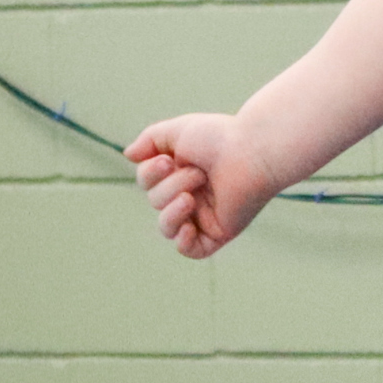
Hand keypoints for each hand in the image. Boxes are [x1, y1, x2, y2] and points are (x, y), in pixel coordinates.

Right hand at [128, 112, 282, 257]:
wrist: (254, 152)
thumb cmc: (219, 138)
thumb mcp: (176, 132)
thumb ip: (150, 140)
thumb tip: (128, 155)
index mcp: (179, 172)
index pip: (147, 182)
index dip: (150, 174)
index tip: (169, 161)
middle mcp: (190, 193)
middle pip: (156, 202)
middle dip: (171, 186)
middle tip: (198, 173)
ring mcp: (204, 215)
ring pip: (167, 227)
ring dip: (173, 211)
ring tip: (192, 196)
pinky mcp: (218, 232)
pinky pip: (190, 250)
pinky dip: (183, 242)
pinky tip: (188, 228)